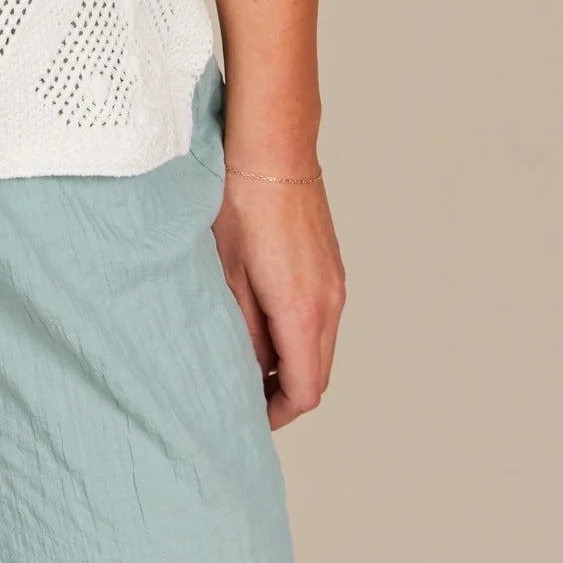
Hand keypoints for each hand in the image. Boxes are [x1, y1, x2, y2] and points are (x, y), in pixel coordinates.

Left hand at [210, 176, 344, 430]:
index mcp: (302, 311)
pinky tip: (265, 318)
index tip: (249, 415)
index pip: (304, 391)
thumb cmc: (241, 202)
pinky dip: (300, 333)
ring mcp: (336, 283)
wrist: (273, 147)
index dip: (277, 413)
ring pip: (321, 346)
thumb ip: (240, 328)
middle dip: (284, 392)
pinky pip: (323, 318)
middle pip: (317, 374)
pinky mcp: (332, 266)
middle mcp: (330, 302)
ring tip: (249, 354)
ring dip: (292, 361)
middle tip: (245, 392)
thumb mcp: (226, 273)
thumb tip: (246, 366)